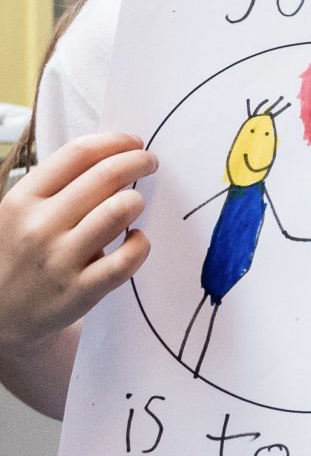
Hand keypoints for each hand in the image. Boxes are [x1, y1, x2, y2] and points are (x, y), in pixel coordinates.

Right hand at [0, 133, 156, 353]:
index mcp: (23, 198)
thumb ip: (57, 188)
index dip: (115, 142)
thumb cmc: (21, 253)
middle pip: (104, 177)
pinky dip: (141, 244)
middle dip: (137, 163)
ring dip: (136, 201)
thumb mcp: (21, 213)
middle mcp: (40, 225)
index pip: (77, 154)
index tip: (134, 142)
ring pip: (118, 212)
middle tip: (150, 162)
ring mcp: (61, 259)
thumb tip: (112, 157)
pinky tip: (137, 240)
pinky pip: (127, 259)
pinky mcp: (83, 290)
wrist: (2, 313)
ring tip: (136, 202)